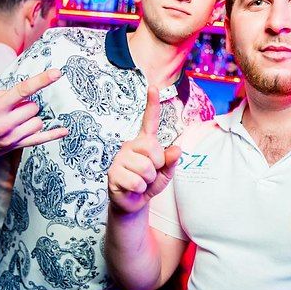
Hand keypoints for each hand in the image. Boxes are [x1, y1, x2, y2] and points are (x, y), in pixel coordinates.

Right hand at [0, 68, 68, 159]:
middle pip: (33, 107)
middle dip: (26, 104)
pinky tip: (64, 130)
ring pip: (38, 122)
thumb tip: (22, 93)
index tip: (56, 73)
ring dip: (31, 117)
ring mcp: (10, 138)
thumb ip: (2, 94)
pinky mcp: (14, 147)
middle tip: (13, 107)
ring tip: (16, 119)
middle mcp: (4, 124)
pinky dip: (53, 135)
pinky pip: (39, 140)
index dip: (41, 80)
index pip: (23, 90)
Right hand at [108, 87, 180, 213]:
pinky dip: (139, 189)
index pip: (149, 120)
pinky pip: (136, 182)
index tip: (154, 87)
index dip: (152, 103)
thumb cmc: (149, 184)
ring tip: (141, 182)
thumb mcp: (165, 173)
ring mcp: (119, 158)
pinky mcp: (113, 173)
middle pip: (153, 149)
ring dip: (148, 180)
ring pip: (146, 168)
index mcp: (144, 142)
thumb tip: (177, 149)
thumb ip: (171, 162)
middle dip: (157, 166)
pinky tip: (132, 188)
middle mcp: (130, 145)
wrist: (133, 202)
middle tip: (150, 174)